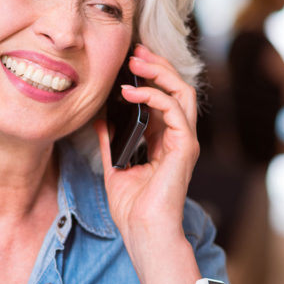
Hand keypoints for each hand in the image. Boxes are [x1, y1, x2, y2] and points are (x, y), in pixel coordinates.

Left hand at [96, 44, 199, 248]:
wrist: (144, 231)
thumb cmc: (133, 208)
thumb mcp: (115, 165)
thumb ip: (110, 141)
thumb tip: (98, 118)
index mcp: (165, 141)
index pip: (163, 97)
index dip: (149, 76)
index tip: (129, 61)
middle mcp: (178, 137)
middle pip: (177, 88)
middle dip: (157, 65)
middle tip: (134, 51)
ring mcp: (184, 141)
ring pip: (182, 92)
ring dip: (159, 73)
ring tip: (135, 63)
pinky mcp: (185, 146)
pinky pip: (173, 109)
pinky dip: (153, 96)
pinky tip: (131, 94)